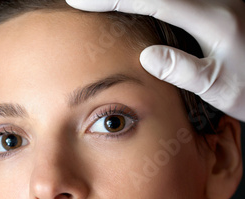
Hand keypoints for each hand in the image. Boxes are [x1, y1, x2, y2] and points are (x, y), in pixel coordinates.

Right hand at [66, 0, 244, 121]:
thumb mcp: (219, 88)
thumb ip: (185, 70)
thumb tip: (148, 54)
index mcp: (215, 22)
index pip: (155, 1)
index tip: (81, 1)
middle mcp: (216, 2)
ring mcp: (215, 1)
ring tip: (102, 2)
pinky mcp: (213, 6)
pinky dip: (149, 0)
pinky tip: (133, 6)